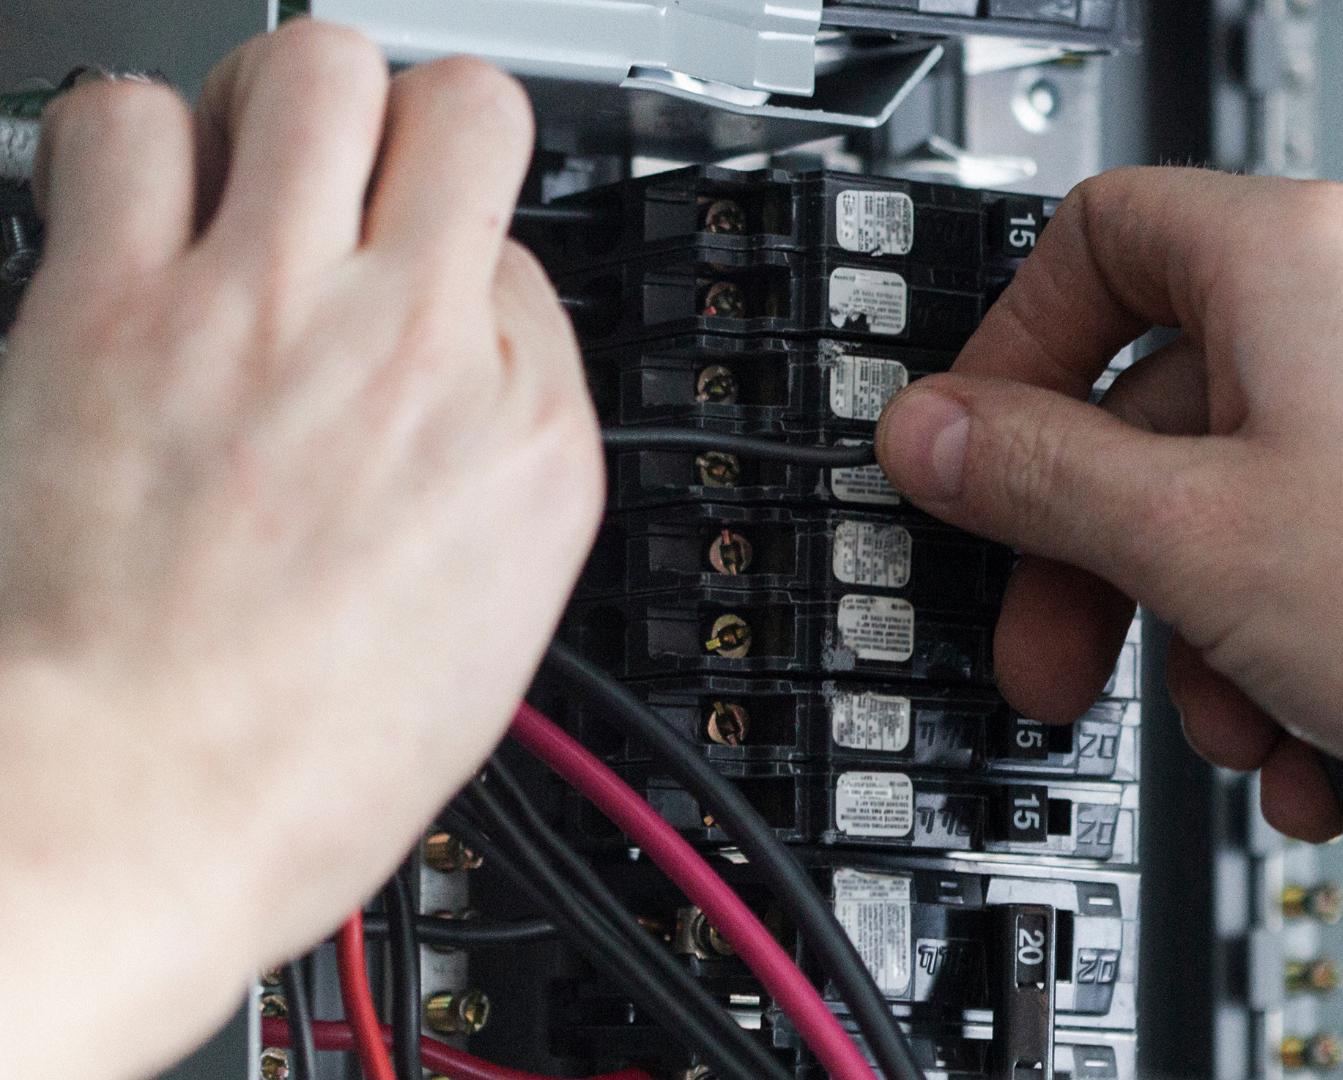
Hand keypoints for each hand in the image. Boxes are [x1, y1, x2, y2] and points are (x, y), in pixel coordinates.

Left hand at [0, 23, 599, 1077]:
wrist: (130, 814)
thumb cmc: (294, 766)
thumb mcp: (490, 637)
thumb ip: (498, 472)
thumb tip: (470, 378)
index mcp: (528, 442)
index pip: (526, 268)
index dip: (465, 282)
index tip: (422, 311)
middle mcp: (417, 348)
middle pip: (462, 110)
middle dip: (413, 127)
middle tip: (358, 183)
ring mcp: (270, 309)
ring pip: (314, 68)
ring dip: (279, 106)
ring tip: (242, 174)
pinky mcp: (116, 304)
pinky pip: (125, 122)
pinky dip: (125, 146)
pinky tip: (127, 214)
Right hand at [877, 167, 1342, 839]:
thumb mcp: (1192, 540)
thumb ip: (1033, 477)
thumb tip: (933, 435)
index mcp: (1289, 253)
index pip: (1089, 244)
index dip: (1010, 357)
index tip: (978, 461)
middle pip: (1162, 402)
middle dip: (1102, 556)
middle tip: (1063, 651)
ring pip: (1248, 493)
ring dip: (1208, 627)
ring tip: (1236, 726)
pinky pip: (1334, 537)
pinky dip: (1296, 634)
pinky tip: (1312, 739)